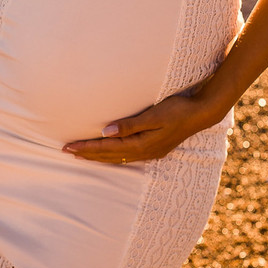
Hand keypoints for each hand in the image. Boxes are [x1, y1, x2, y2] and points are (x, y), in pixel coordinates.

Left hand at [60, 89, 216, 164]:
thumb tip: (105, 132)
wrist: (201, 113)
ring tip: (80, 155)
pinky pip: (125, 156)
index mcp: (142, 145)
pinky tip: (107, 154)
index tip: (68, 147)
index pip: (107, 148)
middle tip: (66, 151)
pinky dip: (111, 155)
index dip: (86, 148)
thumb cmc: (177, 110)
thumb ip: (129, 125)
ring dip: (97, 156)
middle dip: (87, 154)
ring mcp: (149, 152)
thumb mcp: (153, 116)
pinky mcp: (153, 148)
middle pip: (109, 156)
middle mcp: (144, 152)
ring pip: (117, 157)